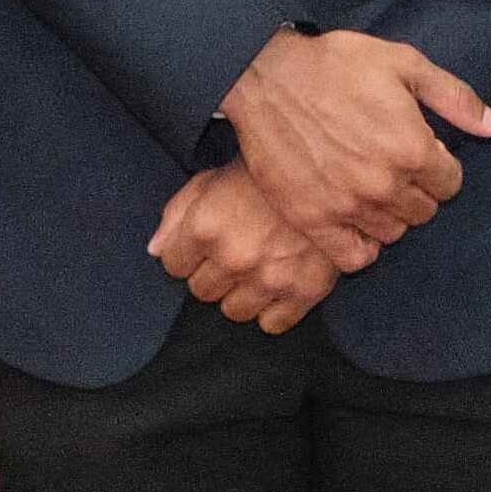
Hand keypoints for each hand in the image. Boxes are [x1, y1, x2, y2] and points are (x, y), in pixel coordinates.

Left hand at [153, 163, 358, 332]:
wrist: (334, 168)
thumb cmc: (271, 169)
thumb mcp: (215, 176)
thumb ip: (178, 212)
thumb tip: (156, 249)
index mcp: (206, 225)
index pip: (173, 265)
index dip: (186, 253)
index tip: (203, 244)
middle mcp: (234, 257)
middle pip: (201, 291)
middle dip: (213, 273)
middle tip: (233, 251)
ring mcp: (270, 277)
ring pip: (234, 311)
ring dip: (240, 293)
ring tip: (256, 268)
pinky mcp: (304, 290)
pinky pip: (273, 324)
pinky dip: (274, 310)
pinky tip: (278, 284)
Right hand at [218, 28, 490, 255]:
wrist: (266, 75)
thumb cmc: (336, 64)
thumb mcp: (404, 64)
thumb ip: (454, 98)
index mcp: (413, 149)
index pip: (450, 184)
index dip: (438, 167)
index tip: (419, 152)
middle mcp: (385, 185)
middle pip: (423, 212)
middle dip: (416, 190)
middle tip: (392, 168)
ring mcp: (348, 207)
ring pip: (392, 233)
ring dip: (389, 215)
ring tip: (371, 188)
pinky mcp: (312, 219)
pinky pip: (353, 257)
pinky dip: (361, 246)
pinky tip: (355, 221)